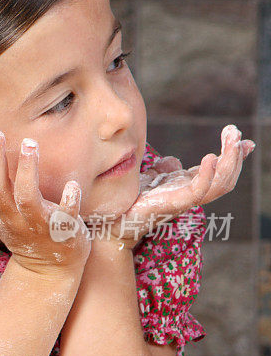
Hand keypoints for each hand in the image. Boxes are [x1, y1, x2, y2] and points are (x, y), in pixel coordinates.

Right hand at [0, 129, 90, 276]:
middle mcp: (12, 219)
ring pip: (28, 198)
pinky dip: (69, 201)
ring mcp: (36, 226)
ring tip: (29, 144)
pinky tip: (73, 185)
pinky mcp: (61, 231)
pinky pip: (65, 216)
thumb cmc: (23, 236)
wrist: (49, 269)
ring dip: (28, 171)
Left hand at [93, 124, 253, 250]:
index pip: (217, 172)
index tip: (245, 140)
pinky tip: (211, 157)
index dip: (233, 157)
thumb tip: (172, 161)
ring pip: (219, 184)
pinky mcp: (172, 205)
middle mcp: (188, 195)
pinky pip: (198, 191)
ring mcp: (183, 201)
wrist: (110, 222)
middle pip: (225, 178)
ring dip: (230, 161)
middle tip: (236, 132)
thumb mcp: (148, 181)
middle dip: (235, 155)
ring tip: (232, 139)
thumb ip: (163, 171)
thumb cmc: (127, 202)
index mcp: (185, 188)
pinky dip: (208, 174)